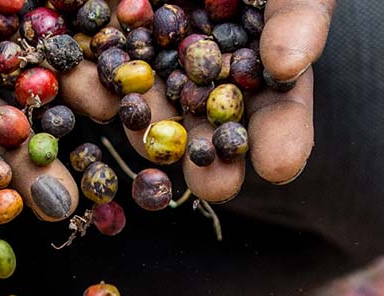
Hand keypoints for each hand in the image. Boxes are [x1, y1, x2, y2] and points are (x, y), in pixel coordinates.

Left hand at [52, 0, 333, 202]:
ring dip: (148, 130)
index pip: (279, 100)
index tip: (280, 167)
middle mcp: (207, 56)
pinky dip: (86, 78)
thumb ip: (297, 11)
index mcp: (260, 46)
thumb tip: (289, 65)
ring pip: (148, 96)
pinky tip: (88, 98)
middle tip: (217, 189)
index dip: (282, 132)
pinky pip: (88, 63)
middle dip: (213, 154)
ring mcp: (149, 46)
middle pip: (211, 115)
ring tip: (152, 154)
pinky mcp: (97, 31)